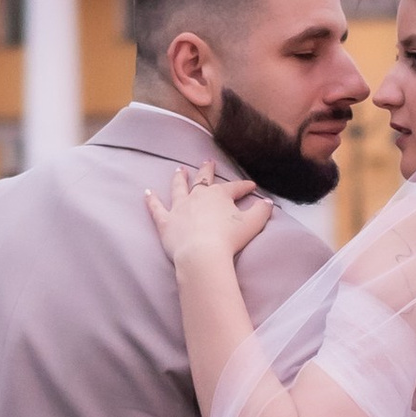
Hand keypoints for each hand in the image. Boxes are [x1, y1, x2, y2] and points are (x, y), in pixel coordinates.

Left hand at [146, 165, 274, 277]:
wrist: (202, 255)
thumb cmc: (229, 239)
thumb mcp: (253, 224)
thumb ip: (262, 211)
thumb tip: (268, 202)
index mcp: (219, 195)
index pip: (234, 187)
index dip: (244, 186)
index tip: (251, 186)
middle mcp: (198, 196)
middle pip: (203, 179)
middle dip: (207, 170)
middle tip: (208, 162)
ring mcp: (180, 208)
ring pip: (179, 188)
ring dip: (179, 178)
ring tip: (180, 170)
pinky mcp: (166, 222)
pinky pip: (157, 209)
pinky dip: (151, 201)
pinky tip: (147, 193)